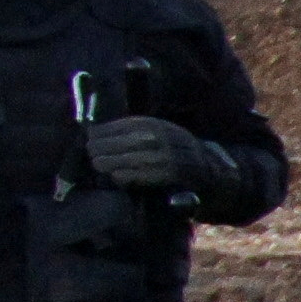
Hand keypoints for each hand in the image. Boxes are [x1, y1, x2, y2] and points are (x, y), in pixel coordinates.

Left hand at [80, 116, 209, 193]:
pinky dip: (129, 176)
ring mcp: (172, 157)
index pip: (129, 124)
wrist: (210, 172)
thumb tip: (95, 131)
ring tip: (98, 163)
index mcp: (161, 126)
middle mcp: (168, 138)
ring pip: (136, 158)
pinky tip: (117, 176)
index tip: (90, 134)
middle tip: (90, 151)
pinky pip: (146, 175)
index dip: (107, 129)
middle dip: (107, 145)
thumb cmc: (174, 154)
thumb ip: (134, 132)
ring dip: (114, 161)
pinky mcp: (174, 175)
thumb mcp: (159, 135)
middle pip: (130, 140)